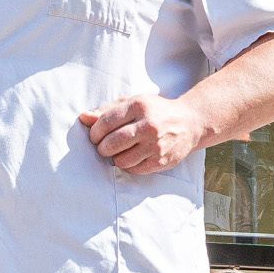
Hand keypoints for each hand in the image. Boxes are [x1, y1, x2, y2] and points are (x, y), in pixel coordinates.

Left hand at [79, 95, 203, 175]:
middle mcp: (148, 125)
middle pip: (111, 143)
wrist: (190, 123)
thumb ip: (107, 110)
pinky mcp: (161, 160)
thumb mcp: (133, 103)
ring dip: (114, 158)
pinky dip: (128, 165)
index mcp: (139, 106)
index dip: (94, 132)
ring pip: (121, 160)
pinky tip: (132, 156)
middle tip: (104, 146)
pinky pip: (134, 169)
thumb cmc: (155, 111)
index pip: (105, 122)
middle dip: (102, 147)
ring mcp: (156, 144)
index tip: (95, 135)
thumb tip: (83, 117)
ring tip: (119, 151)